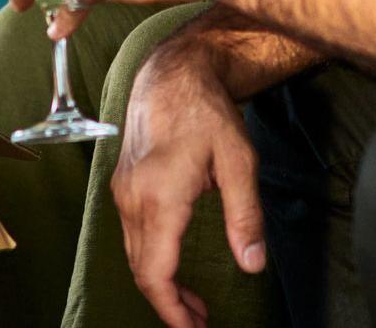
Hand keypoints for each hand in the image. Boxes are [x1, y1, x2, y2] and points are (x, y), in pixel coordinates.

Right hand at [113, 40, 265, 327]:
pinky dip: (150, 258)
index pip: (155, 273)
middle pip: (141, 270)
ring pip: (134, 255)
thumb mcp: (239, 161)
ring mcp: (123, 191)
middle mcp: (132, 199)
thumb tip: (252, 264)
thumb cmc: (207, 112)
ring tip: (190, 302)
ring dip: (160, 282)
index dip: (172, 310)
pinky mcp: (123, 184)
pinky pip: (132, 235)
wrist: (172, 72)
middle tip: (200, 322)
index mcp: (159, 198)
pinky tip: (173, 264)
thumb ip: (245, 215)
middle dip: (169, 303)